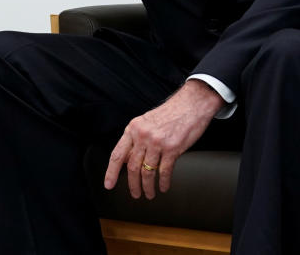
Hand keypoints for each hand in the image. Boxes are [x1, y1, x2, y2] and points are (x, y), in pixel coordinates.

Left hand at [103, 80, 222, 198]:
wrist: (191, 104)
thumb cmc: (170, 114)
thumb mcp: (146, 122)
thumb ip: (136, 139)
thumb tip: (128, 160)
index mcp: (133, 128)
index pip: (118, 154)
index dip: (111, 172)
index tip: (109, 184)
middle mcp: (142, 135)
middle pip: (132, 167)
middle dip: (132, 185)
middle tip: (135, 194)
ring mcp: (157, 142)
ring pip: (147, 172)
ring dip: (148, 187)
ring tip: (149, 194)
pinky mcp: (172, 148)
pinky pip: (164, 171)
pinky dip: (163, 182)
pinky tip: (163, 187)